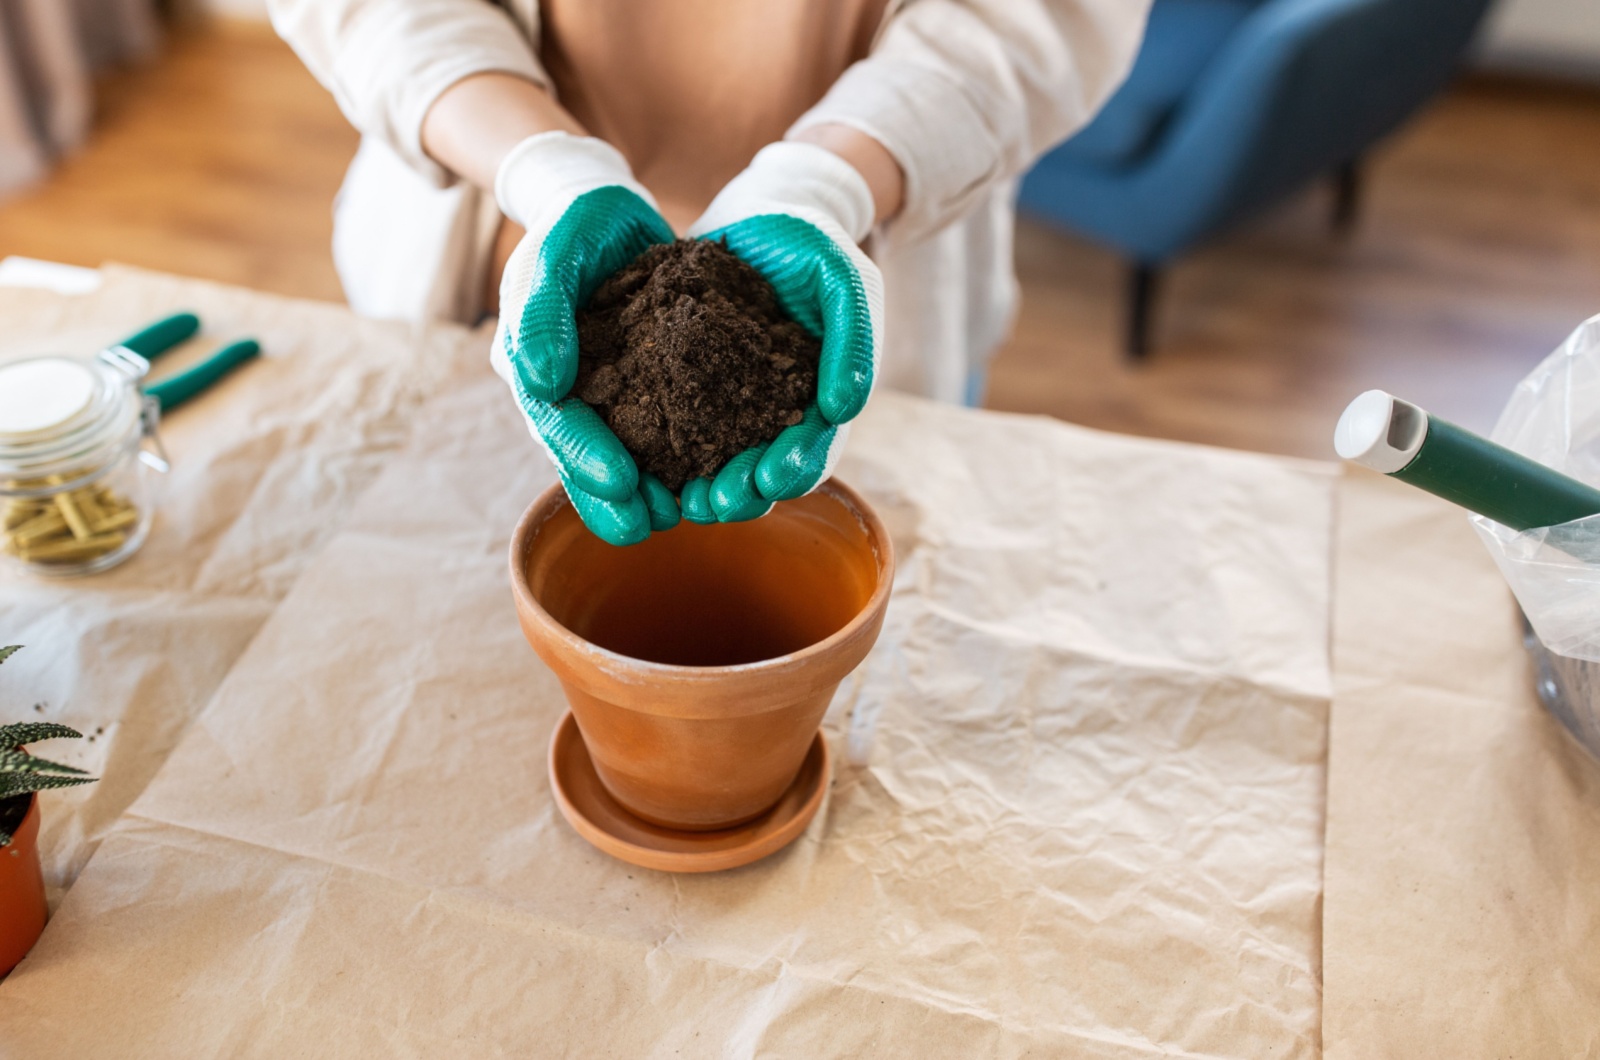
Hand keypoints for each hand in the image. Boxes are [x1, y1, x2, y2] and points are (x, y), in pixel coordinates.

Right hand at [490, 132, 680, 544]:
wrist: (609, 212)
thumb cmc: (573, 229)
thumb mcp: (551, 256)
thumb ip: (540, 313)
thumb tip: (542, 383)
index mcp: (537, 375)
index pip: (556, 426)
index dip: (583, 458)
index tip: (620, 484)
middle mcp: (571, 398)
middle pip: (590, 460)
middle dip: (619, 499)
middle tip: (654, 525)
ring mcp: (610, 398)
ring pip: (630, 457)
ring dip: (659, 490)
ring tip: (695, 512)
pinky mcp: (650, 389)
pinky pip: (668, 431)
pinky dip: (693, 456)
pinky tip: (725, 474)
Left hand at [685, 141, 884, 522]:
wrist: (759, 212)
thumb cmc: (813, 247)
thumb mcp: (845, 283)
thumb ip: (854, 341)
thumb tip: (843, 408)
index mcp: (817, 401)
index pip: (811, 449)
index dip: (795, 468)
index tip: (771, 480)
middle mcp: (773, 413)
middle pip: (760, 470)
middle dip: (742, 493)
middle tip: (715, 505)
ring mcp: (728, 402)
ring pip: (715, 460)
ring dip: (701, 486)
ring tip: (682, 501)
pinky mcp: (683, 383)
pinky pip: (672, 423)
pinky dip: (662, 448)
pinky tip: (642, 462)